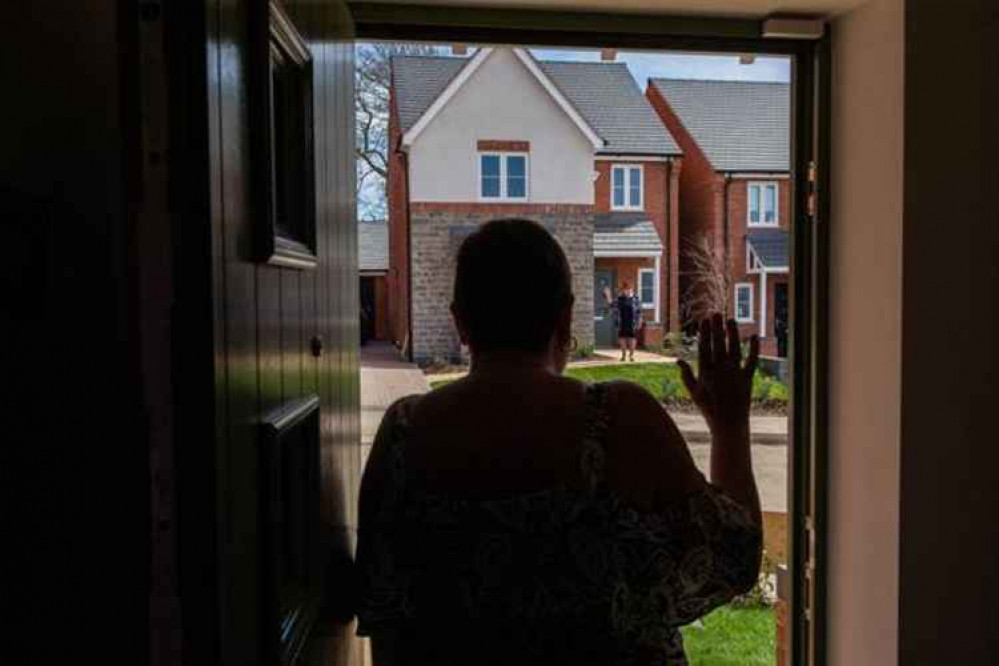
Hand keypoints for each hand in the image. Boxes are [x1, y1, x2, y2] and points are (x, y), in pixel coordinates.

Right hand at [677, 313, 758, 435]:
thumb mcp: (693, 392)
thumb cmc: (709, 409)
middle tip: (716, 313)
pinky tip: (754, 336)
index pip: (705, 347)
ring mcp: (734, 374)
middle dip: (717, 328)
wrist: (728, 424)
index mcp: (706, 372)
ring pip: (734, 349)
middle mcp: (720, 370)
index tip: (704, 320)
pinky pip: (751, 361)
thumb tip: (678, 360)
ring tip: (731, 320)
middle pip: (718, 345)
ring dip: (732, 333)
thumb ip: (686, 375)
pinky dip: (754, 349)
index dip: (705, 333)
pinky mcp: (747, 379)